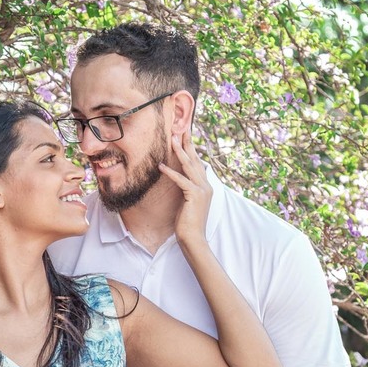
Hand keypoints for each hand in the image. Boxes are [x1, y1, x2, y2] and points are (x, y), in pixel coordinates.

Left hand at [158, 131, 211, 245]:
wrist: (194, 238)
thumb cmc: (188, 223)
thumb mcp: (188, 202)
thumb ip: (187, 189)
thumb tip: (179, 179)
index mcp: (205, 186)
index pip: (198, 163)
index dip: (191, 148)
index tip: (185, 135)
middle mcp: (206, 185)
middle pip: (195, 159)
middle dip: (187, 143)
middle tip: (181, 128)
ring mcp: (202, 190)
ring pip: (190, 166)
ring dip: (180, 151)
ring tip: (172, 139)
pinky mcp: (194, 196)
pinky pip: (181, 180)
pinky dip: (171, 172)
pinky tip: (161, 165)